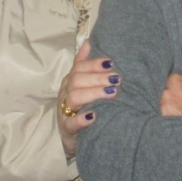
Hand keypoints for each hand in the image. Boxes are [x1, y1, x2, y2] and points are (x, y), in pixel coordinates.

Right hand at [58, 41, 120, 159]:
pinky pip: (71, 123)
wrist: (77, 138)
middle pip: (77, 80)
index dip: (94, 64)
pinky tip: (94, 116)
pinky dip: (81, 119)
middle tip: (117, 79)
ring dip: (93, 94)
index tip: (111, 62)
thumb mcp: (84, 85)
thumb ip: (85, 64)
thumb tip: (89, 41)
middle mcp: (66, 93)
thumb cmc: (84, 107)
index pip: (79, 67)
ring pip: (73, 97)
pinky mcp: (66, 129)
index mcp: (71, 80)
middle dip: (97, 78)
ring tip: (111, 94)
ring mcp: (64, 111)